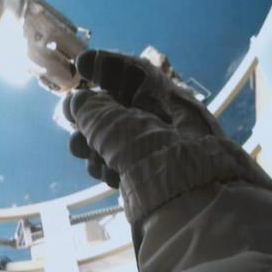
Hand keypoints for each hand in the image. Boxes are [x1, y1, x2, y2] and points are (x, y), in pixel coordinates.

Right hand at [64, 50, 271, 226]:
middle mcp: (162, 118)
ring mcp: (156, 148)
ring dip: (95, 147)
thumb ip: (92, 111)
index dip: (104, 65)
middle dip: (90, 118)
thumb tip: (75, 102)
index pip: (132, 71)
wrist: (198, 206)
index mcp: (164, 96)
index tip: (79, 65)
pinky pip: (121, 162)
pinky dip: (109, 167)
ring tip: (93, 159)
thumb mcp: (120, 125)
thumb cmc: (162, 154)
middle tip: (73, 126)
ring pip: (113, 138)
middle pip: (116, 107)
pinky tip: (110, 175)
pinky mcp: (151, 175)